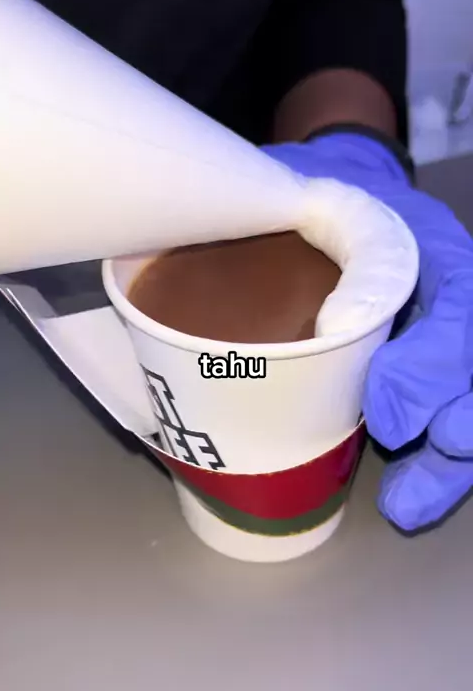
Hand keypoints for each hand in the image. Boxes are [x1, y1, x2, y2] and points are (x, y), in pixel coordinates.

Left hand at [263, 133, 472, 531]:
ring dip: (445, 461)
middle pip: (471, 361)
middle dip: (450, 421)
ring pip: (465, 399)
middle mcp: (444, 294)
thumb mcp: (298, 185)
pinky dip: (431, 462)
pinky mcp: (422, 372)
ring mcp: (437, 335)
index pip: (454, 299)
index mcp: (424, 244)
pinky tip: (406, 498)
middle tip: (407, 476)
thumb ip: (284, 218)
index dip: (431, 363)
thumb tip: (241, 277)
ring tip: (407, 506)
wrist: (339, 193)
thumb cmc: (314, 191)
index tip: (385, 415)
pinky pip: (443, 417)